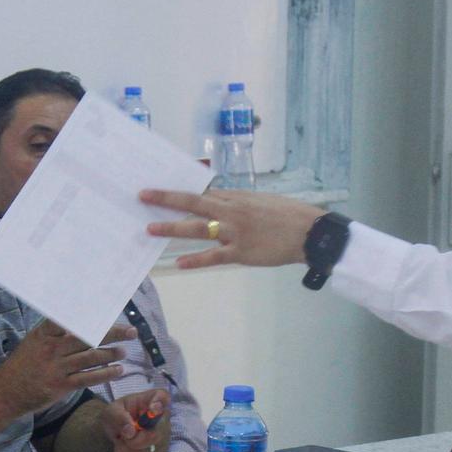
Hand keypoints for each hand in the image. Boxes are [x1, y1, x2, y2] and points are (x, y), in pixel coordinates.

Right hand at [0, 320, 134, 415]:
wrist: (5, 392)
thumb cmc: (22, 365)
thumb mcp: (34, 342)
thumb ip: (54, 332)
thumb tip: (80, 320)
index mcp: (45, 333)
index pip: (70, 318)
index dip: (91, 313)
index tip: (110, 308)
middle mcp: (52, 348)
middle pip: (87, 337)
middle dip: (112, 333)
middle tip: (131, 331)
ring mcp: (56, 367)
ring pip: (90, 357)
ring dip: (111, 354)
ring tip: (124, 351)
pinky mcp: (60, 385)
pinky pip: (87, 378)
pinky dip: (105, 374)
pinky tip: (118, 371)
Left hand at [105, 388, 170, 451]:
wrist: (116, 429)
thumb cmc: (117, 415)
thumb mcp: (111, 411)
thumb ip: (119, 417)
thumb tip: (130, 431)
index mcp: (151, 399)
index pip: (162, 397)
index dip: (160, 404)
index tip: (152, 409)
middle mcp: (161, 417)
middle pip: (157, 432)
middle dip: (137, 440)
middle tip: (124, 436)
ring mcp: (162, 435)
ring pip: (150, 449)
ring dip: (130, 449)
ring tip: (122, 440)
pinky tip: (126, 448)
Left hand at [140, 189, 325, 269]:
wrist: (309, 231)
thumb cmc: (287, 215)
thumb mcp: (261, 201)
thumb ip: (237, 202)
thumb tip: (217, 199)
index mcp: (236, 198)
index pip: (201, 192)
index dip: (177, 191)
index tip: (158, 188)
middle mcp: (232, 211)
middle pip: (193, 202)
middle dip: (166, 199)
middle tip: (143, 196)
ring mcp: (235, 232)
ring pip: (198, 228)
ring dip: (172, 228)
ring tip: (151, 229)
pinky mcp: (242, 252)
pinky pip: (215, 256)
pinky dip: (197, 259)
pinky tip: (180, 263)